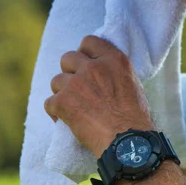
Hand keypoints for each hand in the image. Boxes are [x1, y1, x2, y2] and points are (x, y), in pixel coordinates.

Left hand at [44, 35, 154, 157]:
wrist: (127, 142)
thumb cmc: (135, 119)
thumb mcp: (133, 85)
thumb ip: (115, 73)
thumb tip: (103, 74)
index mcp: (114, 60)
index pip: (89, 42)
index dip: (84, 53)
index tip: (85, 64)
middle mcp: (94, 67)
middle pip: (67, 58)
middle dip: (69, 72)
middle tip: (77, 88)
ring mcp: (76, 83)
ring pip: (56, 81)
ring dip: (62, 93)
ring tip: (73, 108)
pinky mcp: (63, 101)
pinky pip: (49, 103)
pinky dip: (56, 113)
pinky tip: (66, 121)